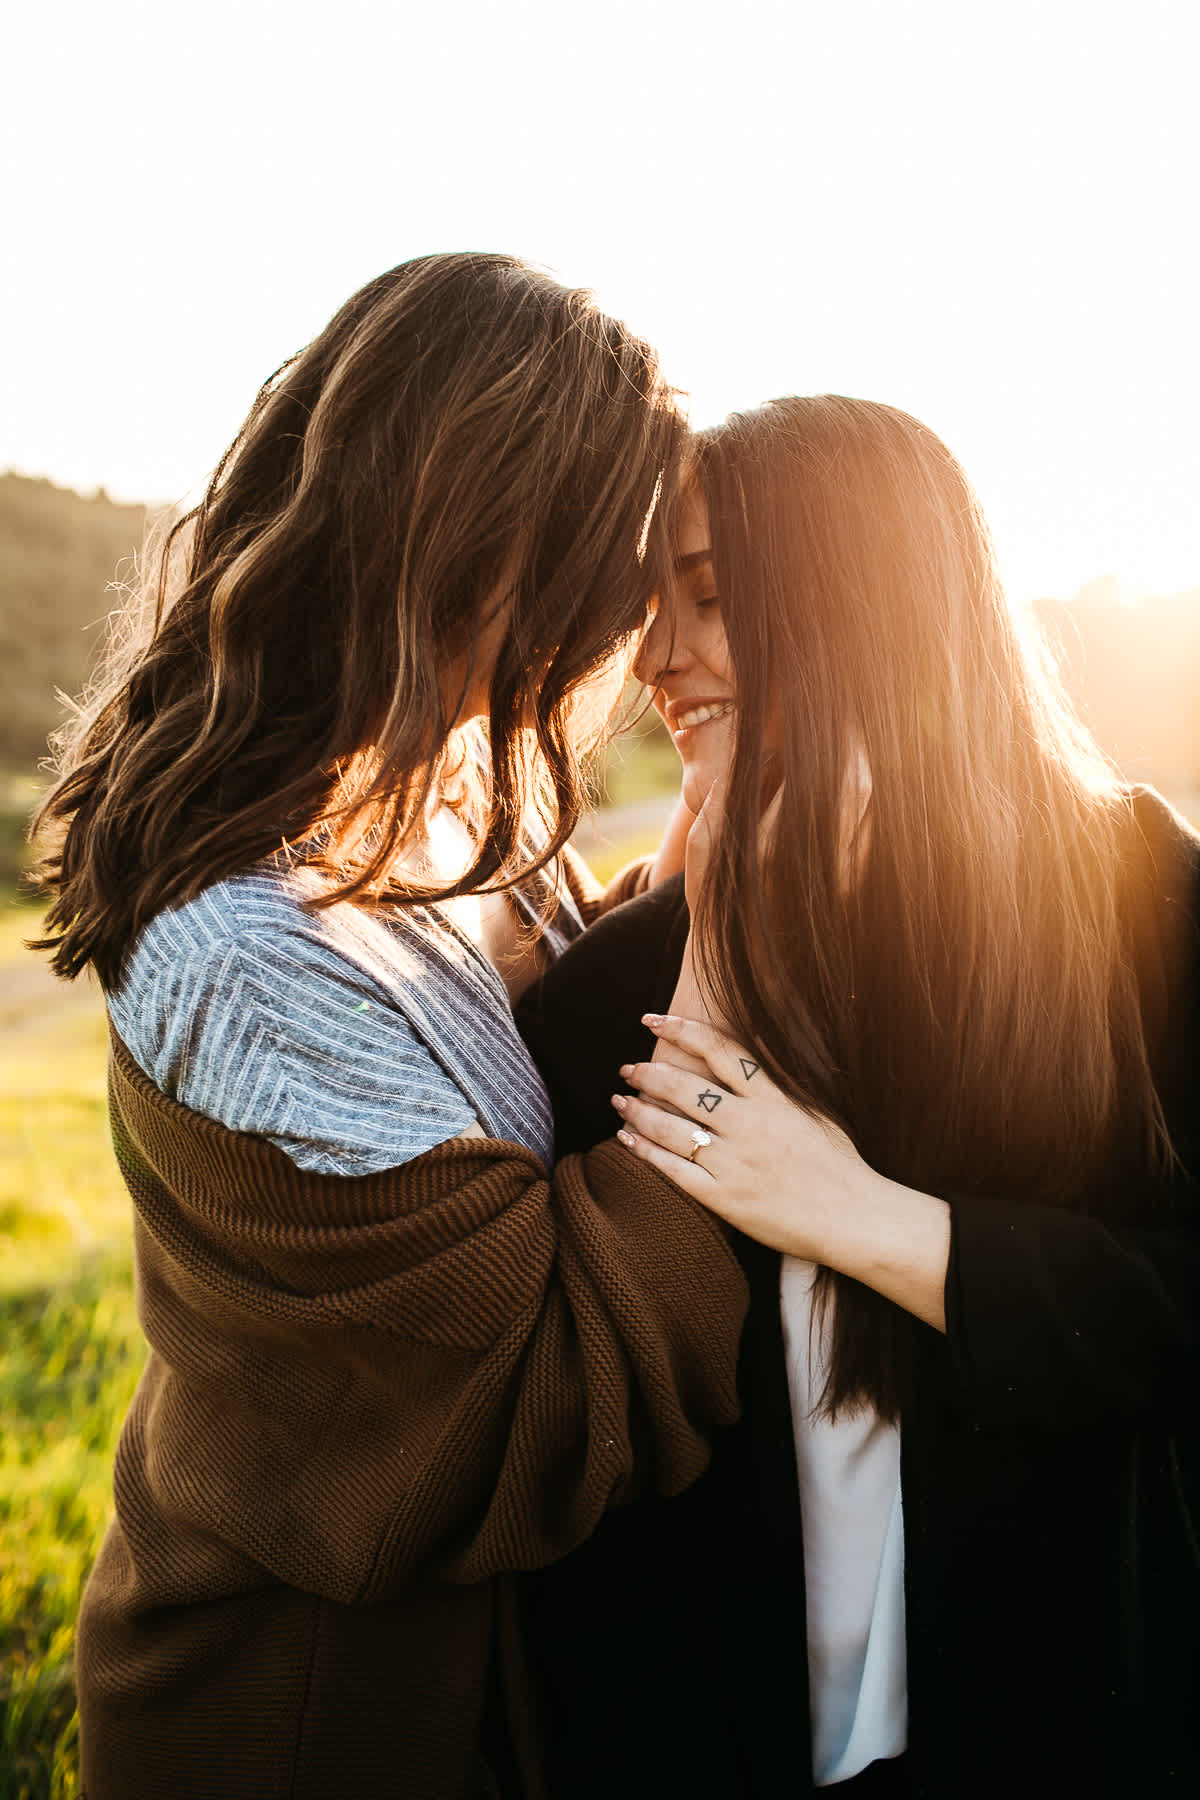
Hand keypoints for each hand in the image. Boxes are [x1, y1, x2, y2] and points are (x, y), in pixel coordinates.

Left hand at [612, 1015, 950, 1331]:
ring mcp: (733, 1161)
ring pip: (670, 1127)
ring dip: (637, 1110)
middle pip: (683, 1086)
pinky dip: (644, 1151)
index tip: (652, 1020)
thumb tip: (746, 1052)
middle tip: (627, 1068)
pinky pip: (672, 1169)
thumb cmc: (839, 1165)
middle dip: (647, 1073)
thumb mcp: (813, 1110)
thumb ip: (775, 1084)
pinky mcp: (723, 1197)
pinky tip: (626, 1139)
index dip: (680, 1030)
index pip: (718, 1050)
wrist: (853, 1218)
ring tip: (619, 1100)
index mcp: (773, 1098)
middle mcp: (749, 1124)